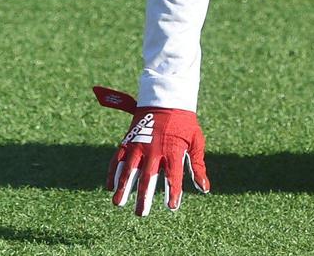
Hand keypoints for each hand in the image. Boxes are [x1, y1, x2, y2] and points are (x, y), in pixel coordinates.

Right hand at [94, 86, 209, 215]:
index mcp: (173, 149)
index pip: (173, 176)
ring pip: (128, 170)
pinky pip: (117, 159)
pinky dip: (112, 173)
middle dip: (143, 197)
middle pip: (147, 177)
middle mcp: (154, 149)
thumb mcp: (196, 141)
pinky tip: (109, 187)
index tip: (172, 207)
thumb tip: (204, 189)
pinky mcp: (127, 141)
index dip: (173, 192)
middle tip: (141, 213)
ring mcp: (139, 145)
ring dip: (122, 188)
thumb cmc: (185, 124)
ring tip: (118, 203)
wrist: (166, 99)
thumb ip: (197, 165)